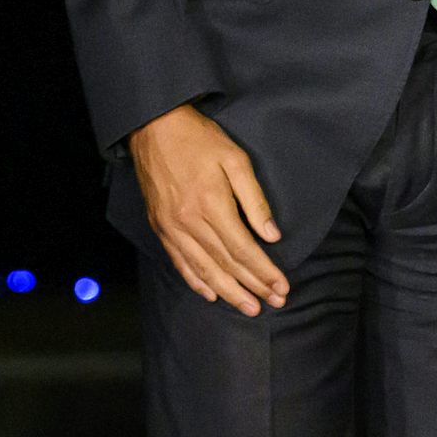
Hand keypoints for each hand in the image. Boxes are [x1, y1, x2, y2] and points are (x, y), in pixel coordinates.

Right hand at [129, 103, 287, 316]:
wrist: (155, 129)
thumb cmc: (200, 140)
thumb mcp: (236, 159)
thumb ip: (254, 199)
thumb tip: (271, 234)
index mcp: (211, 205)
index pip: (244, 249)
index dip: (264, 272)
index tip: (281, 287)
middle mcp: (189, 223)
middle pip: (226, 264)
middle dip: (252, 287)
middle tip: (275, 303)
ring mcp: (172, 228)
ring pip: (203, 270)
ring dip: (228, 292)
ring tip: (248, 307)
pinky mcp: (161, 228)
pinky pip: (179, 262)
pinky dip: (196, 281)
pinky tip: (210, 294)